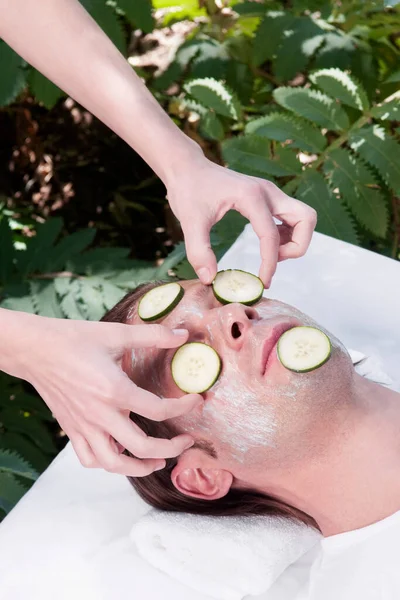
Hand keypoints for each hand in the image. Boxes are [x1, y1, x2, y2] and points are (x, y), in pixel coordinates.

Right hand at [10, 314, 201, 475]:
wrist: (36, 349)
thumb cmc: (74, 339)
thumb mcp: (116, 333)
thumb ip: (153, 335)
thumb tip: (184, 335)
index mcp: (115, 390)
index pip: (158, 409)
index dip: (184, 407)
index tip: (197, 401)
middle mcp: (100, 414)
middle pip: (142, 447)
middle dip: (170, 449)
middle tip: (186, 442)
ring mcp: (84, 426)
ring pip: (113, 464)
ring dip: (140, 467)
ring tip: (157, 462)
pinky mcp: (72, 430)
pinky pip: (90, 459)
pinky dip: (108, 464)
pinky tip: (121, 455)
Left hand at [166, 157, 316, 286]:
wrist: (188, 167)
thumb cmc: (188, 189)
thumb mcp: (189, 221)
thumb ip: (199, 251)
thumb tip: (209, 279)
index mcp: (251, 196)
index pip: (271, 236)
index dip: (270, 264)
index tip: (263, 283)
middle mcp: (267, 192)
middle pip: (306, 219)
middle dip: (297, 246)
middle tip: (275, 259)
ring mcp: (270, 193)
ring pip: (304, 218)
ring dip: (295, 240)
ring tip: (271, 253)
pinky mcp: (268, 198)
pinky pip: (292, 218)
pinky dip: (288, 235)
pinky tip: (267, 243)